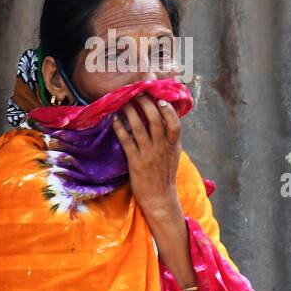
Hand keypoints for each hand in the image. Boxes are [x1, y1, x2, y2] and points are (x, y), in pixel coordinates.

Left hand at [112, 94, 182, 222]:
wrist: (159, 197)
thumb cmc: (165, 174)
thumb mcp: (173, 154)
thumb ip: (170, 138)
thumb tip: (166, 117)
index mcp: (173, 145)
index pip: (175, 124)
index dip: (168, 110)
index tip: (161, 99)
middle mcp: (162, 148)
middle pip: (156, 121)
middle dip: (146, 104)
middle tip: (138, 93)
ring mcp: (149, 154)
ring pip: (139, 128)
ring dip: (131, 112)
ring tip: (124, 102)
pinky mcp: (135, 162)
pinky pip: (126, 141)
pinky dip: (120, 129)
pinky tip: (115, 120)